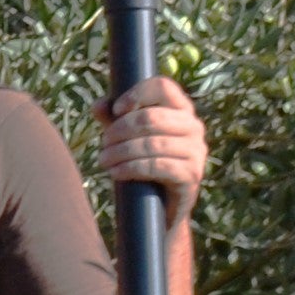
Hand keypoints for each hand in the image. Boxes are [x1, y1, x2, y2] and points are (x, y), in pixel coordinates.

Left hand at [95, 76, 208, 220]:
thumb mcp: (126, 137)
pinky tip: (115, 172)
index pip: (163, 86)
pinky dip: (131, 168)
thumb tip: (98, 105)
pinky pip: (157, 166)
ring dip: (121, 151)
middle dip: (120, 130)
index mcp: (181, 109)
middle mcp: (193, 126)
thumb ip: (113, 118)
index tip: (116, 109)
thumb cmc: (143, 163)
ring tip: (103, 160)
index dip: (137, 94)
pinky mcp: (191, 175)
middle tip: (104, 143)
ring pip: (152, 143)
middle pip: (152, 117)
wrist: (160, 207)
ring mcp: (196, 151)